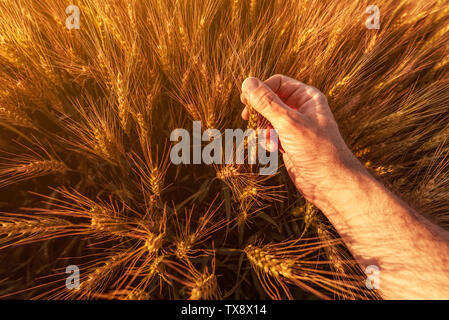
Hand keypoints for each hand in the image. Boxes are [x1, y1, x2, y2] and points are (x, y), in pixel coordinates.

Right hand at [241, 75, 364, 208]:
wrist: (329, 183)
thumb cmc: (316, 150)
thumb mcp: (288, 122)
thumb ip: (267, 102)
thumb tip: (247, 82)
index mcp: (308, 97)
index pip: (278, 83)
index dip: (260, 89)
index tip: (245, 101)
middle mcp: (302, 109)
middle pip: (271, 100)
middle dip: (259, 110)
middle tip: (247, 117)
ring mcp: (296, 127)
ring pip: (269, 119)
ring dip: (262, 128)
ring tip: (266, 138)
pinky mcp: (290, 143)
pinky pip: (271, 135)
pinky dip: (268, 140)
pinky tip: (272, 149)